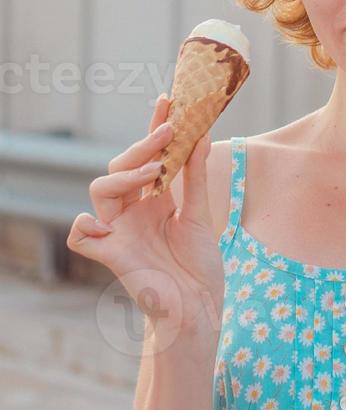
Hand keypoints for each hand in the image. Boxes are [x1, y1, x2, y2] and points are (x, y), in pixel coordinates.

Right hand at [66, 94, 223, 344]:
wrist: (198, 309)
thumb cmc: (198, 267)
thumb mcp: (200, 215)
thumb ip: (195, 178)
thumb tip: (202, 135)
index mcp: (154, 200)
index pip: (149, 155)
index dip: (154, 127)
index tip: (169, 99)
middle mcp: (133, 211)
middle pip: (120, 164)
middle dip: (143, 144)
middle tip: (170, 131)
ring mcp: (120, 231)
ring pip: (99, 188)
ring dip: (125, 173)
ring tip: (156, 171)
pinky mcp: (112, 255)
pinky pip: (80, 235)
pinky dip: (85, 225)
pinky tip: (105, 222)